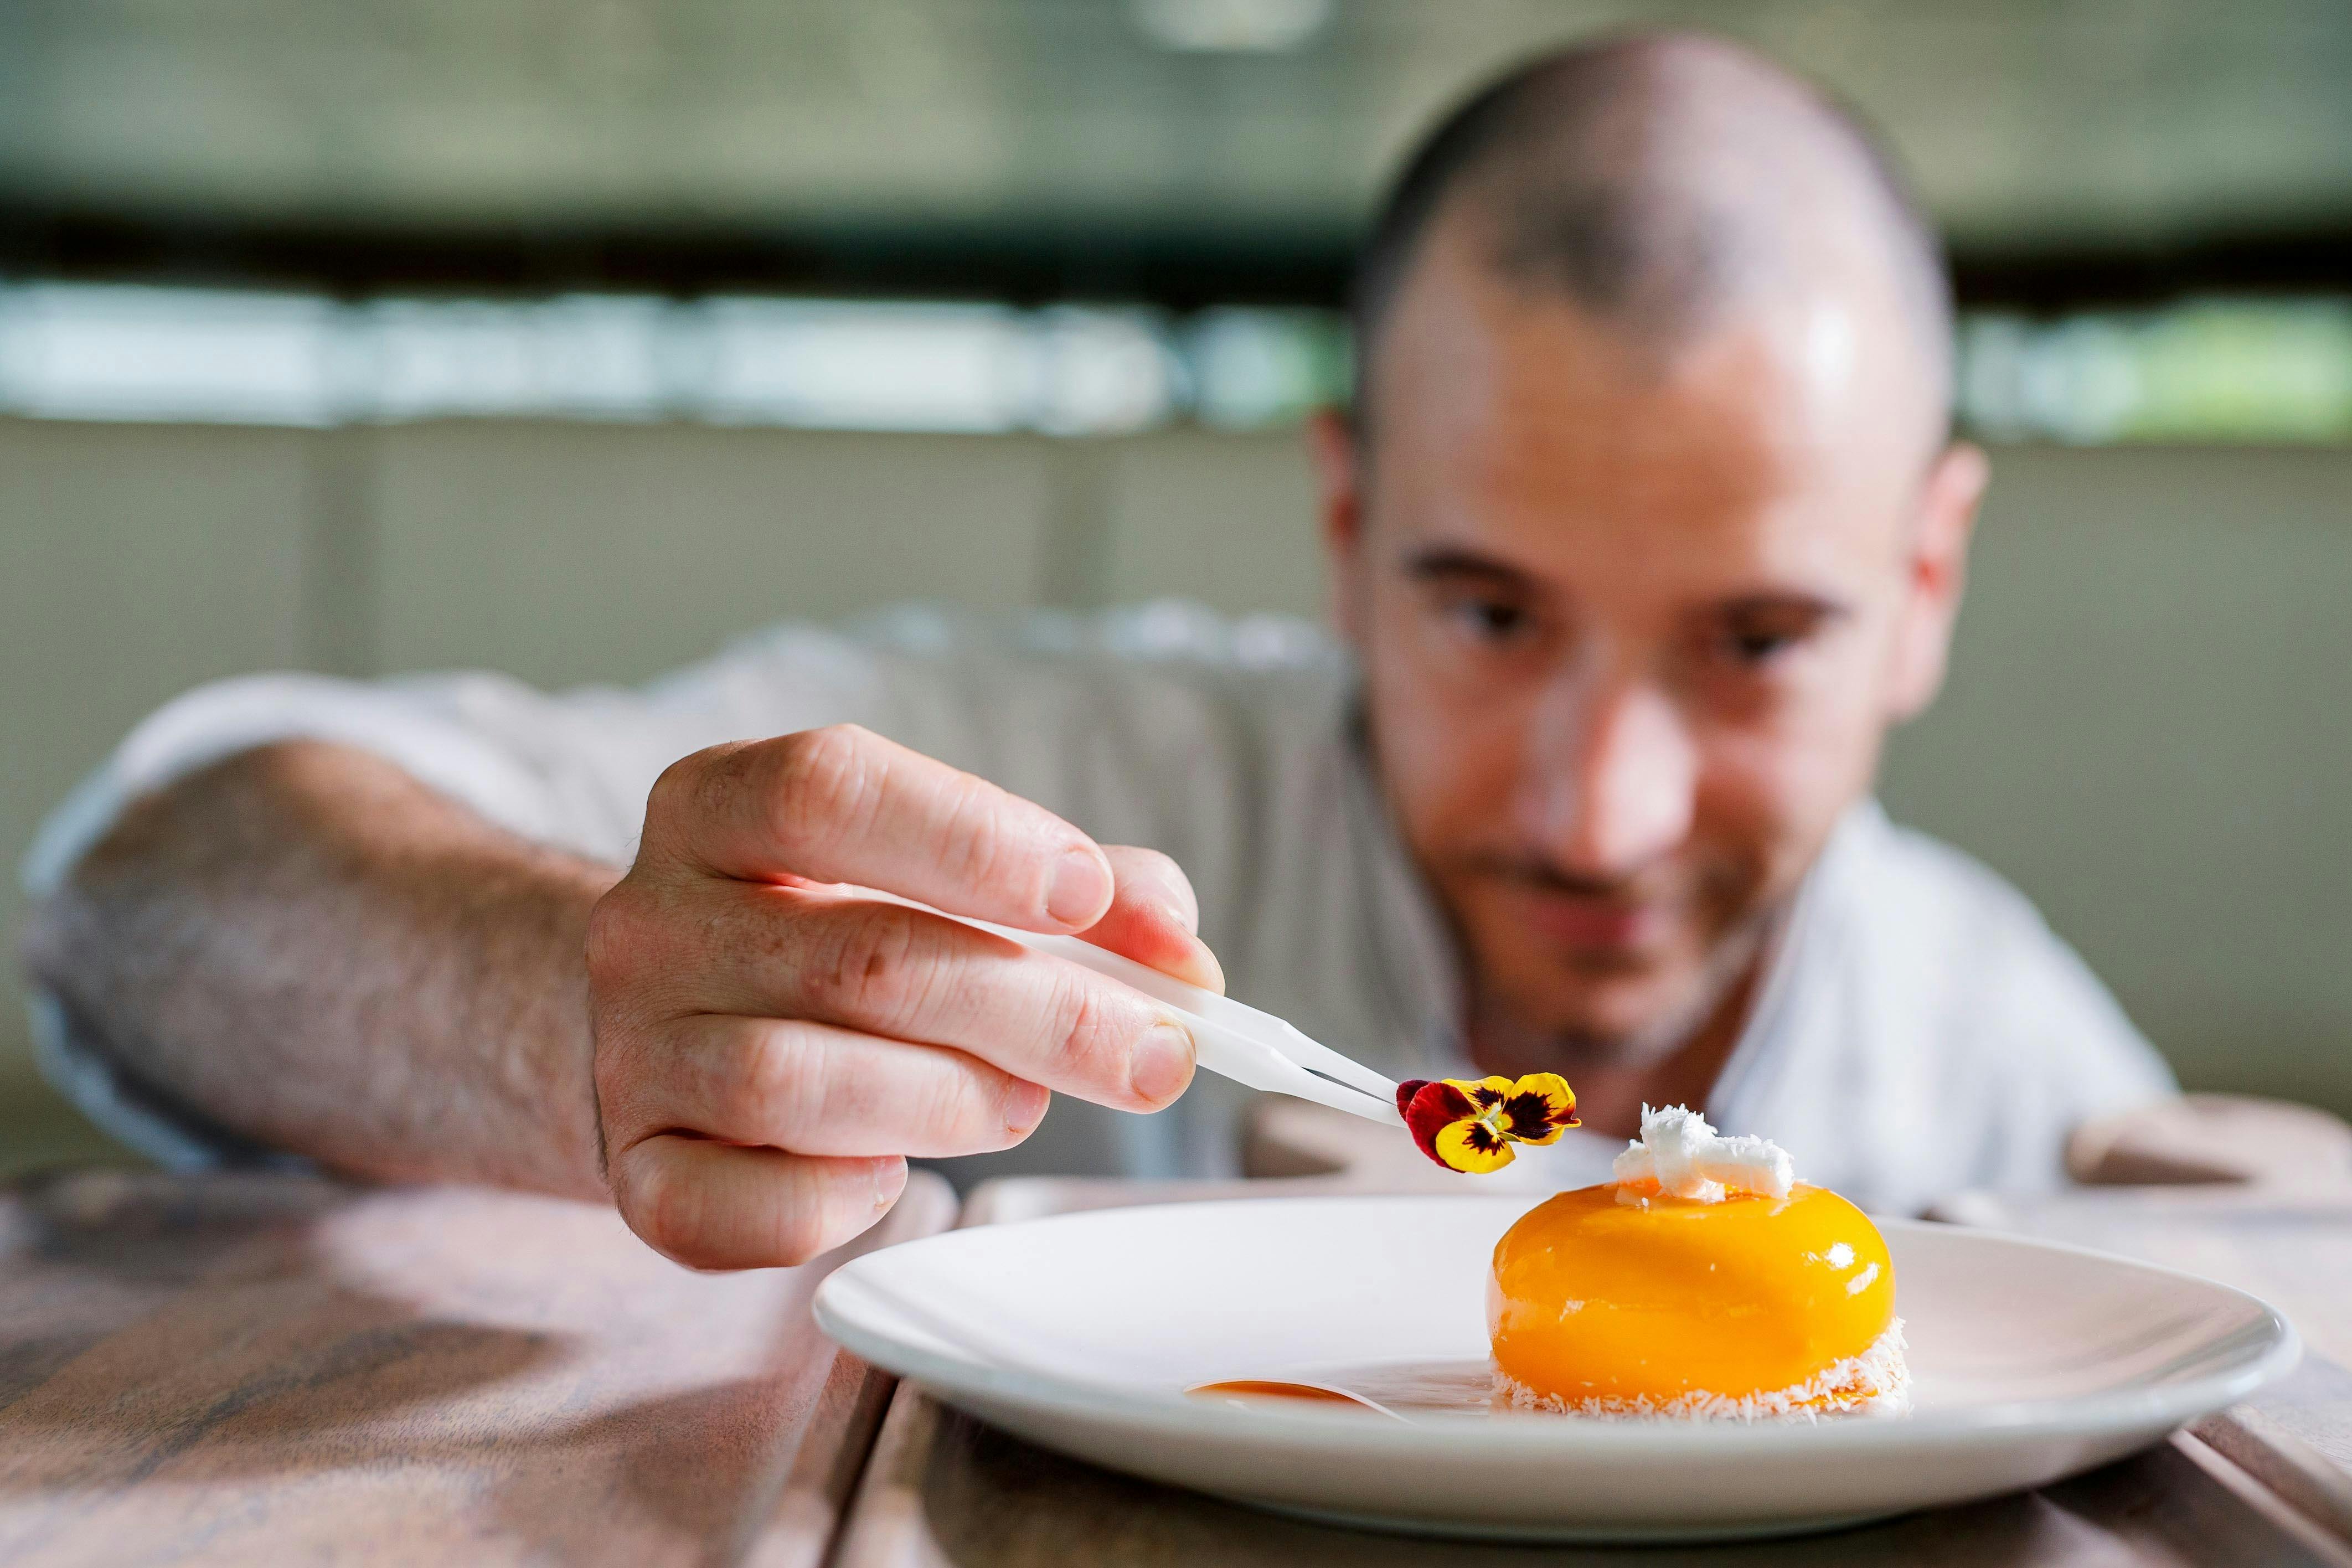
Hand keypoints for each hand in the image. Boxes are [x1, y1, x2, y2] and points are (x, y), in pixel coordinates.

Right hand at [585, 724, 1222, 1268]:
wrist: (679, 1024)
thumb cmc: (844, 932)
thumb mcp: (948, 871)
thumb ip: (1080, 891)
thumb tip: (1184, 959)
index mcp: (717, 803)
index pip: (828, 788)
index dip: (973, 839)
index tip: (1087, 894)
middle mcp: (650, 919)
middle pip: (859, 957)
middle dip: (1042, 1014)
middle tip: (1150, 1055)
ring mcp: (630, 1050)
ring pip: (800, 1085)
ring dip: (953, 1102)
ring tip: (1018, 1100)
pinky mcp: (633, 1172)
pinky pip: (738, 1208)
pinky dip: (842, 1199)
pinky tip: (893, 1165)